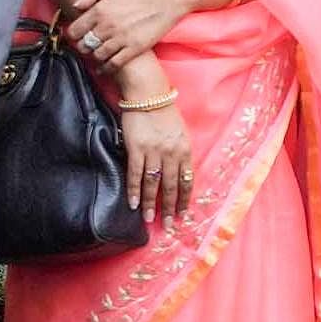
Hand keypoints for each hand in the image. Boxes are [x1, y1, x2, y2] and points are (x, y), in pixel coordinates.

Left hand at [63, 0, 193, 74]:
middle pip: (84, 45)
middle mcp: (106, 26)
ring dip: (95, 57)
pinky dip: (106, 69)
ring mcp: (120, 38)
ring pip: (97, 55)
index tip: (78, 36)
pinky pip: (114, 64)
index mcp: (99, 10)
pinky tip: (104, 68)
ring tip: (98, 55)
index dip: (74, 35)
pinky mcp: (134, 48)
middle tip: (87, 46)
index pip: (74, 31)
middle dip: (83, 47)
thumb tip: (75, 6)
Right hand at [120, 101, 193, 231]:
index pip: (187, 181)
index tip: (182, 216)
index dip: (184, 200)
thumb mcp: (180, 134)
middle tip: (168, 226)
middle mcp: (172, 153)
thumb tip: (180, 175)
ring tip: (150, 220)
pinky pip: (135, 174)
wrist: (148, 95)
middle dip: (170, 209)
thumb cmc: (164, 114)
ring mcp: (154, 152)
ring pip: (154, 184)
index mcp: (185, 150)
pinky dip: (134, 190)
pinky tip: (133, 204)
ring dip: (151, 204)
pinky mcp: (136, 148)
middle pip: (171, 187)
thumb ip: (180, 154)